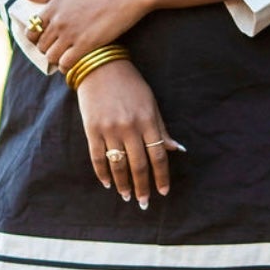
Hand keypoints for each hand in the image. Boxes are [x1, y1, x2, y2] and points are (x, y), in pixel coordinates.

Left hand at [23, 0, 148, 71]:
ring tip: (65, 56)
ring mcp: (71, 34)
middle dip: (47, 49)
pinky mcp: (85, 45)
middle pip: (41, 45)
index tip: (44, 38)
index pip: (32, 29)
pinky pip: (66, 63)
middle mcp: (58, 21)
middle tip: (58, 49)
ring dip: (56, 59)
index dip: (35, 37)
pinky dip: (66, 66)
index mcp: (53, 6)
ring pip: (51, 56)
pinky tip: (73, 62)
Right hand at [74, 60, 181, 205]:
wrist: (100, 67)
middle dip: (143, 187)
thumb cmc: (130, 85)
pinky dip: (103, 173)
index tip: (163, 191)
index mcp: (147, 120)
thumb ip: (161, 128)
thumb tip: (177, 150)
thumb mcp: (151, 103)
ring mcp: (109, 129)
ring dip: (123, 184)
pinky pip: (97, 157)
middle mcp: (129, 127)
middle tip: (143, 202)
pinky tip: (108, 184)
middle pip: (139, 165)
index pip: (158, 155)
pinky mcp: (92, 129)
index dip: (161, 176)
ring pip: (118, 164)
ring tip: (127, 196)